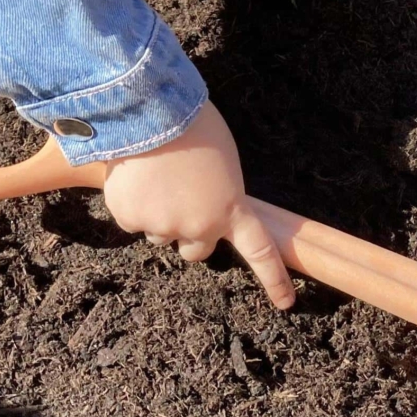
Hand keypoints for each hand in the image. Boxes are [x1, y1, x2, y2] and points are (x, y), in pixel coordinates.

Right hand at [102, 101, 295, 308]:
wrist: (153, 113)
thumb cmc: (195, 128)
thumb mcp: (224, 161)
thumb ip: (221, 192)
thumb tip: (204, 205)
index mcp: (232, 208)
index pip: (260, 250)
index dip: (273, 278)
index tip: (286, 303)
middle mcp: (199, 226)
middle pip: (195, 251)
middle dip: (190, 234)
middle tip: (184, 199)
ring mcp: (162, 226)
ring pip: (160, 233)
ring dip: (159, 213)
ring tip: (159, 175)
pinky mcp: (130, 219)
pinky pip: (133, 218)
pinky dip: (133, 202)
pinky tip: (138, 175)